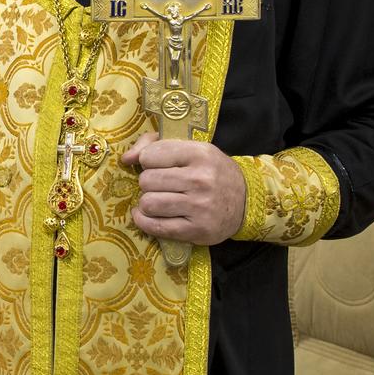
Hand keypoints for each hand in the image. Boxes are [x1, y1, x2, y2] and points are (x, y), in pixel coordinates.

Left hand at [121, 132, 245, 245]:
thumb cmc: (211, 171)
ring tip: (157, 200)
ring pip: (148, 203)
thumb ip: (155, 143)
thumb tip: (126, 158)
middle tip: (160, 185)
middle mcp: (201, 180)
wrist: (246, 200)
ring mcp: (200, 207)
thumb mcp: (192, 148)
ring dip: (147, 203)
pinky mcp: (197, 231)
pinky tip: (148, 215)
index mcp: (200, 153)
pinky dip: (144, 221)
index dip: (148, 160)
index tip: (157, 165)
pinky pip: (155, 226)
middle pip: (147, 180)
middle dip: (148, 183)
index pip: (150, 155)